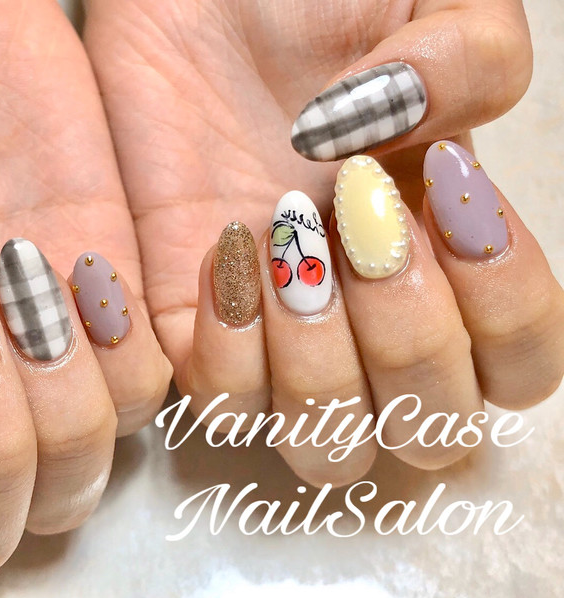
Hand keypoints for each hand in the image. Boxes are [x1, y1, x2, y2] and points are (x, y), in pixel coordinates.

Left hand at [84, 0, 563, 482]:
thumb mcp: (432, 1)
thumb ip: (473, 64)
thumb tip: (407, 157)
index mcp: (443, 255)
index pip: (515, 367)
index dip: (500, 309)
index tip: (440, 198)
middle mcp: (365, 313)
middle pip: (427, 430)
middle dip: (407, 340)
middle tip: (363, 225)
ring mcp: (276, 329)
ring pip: (325, 446)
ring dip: (321, 362)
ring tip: (290, 241)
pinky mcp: (190, 322)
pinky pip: (221, 404)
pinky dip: (232, 348)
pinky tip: (227, 246)